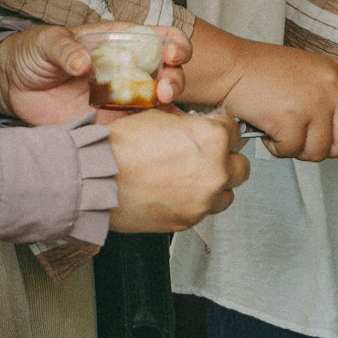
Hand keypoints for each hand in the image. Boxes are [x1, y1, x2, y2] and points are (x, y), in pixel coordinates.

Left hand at [0, 23, 190, 125]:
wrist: (15, 85)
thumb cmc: (36, 53)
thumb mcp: (47, 42)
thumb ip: (65, 49)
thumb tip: (82, 62)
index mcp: (121, 42)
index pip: (161, 39)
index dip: (175, 45)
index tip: (171, 54)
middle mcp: (129, 69)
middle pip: (170, 73)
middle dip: (176, 80)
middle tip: (164, 90)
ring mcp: (123, 98)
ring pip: (160, 104)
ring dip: (167, 108)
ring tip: (157, 108)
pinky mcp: (111, 124)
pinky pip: (139, 131)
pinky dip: (152, 135)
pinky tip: (155, 139)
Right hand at [108, 108, 249, 232]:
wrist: (97, 179)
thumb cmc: (123, 147)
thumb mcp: (160, 117)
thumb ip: (186, 122)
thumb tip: (192, 125)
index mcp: (213, 138)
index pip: (234, 129)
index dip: (219, 128)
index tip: (212, 131)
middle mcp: (216, 170)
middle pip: (240, 165)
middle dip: (226, 159)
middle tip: (206, 156)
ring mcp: (204, 200)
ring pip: (227, 193)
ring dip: (215, 185)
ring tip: (192, 178)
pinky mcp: (189, 221)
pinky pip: (204, 211)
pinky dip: (195, 202)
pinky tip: (176, 192)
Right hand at [217, 36, 337, 163]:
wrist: (231, 67)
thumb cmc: (264, 72)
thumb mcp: (312, 74)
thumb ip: (335, 96)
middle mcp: (333, 86)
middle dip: (326, 148)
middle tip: (302, 136)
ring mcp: (315, 102)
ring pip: (319, 152)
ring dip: (297, 148)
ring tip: (280, 127)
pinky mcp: (293, 118)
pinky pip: (292, 151)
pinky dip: (277, 148)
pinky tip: (268, 129)